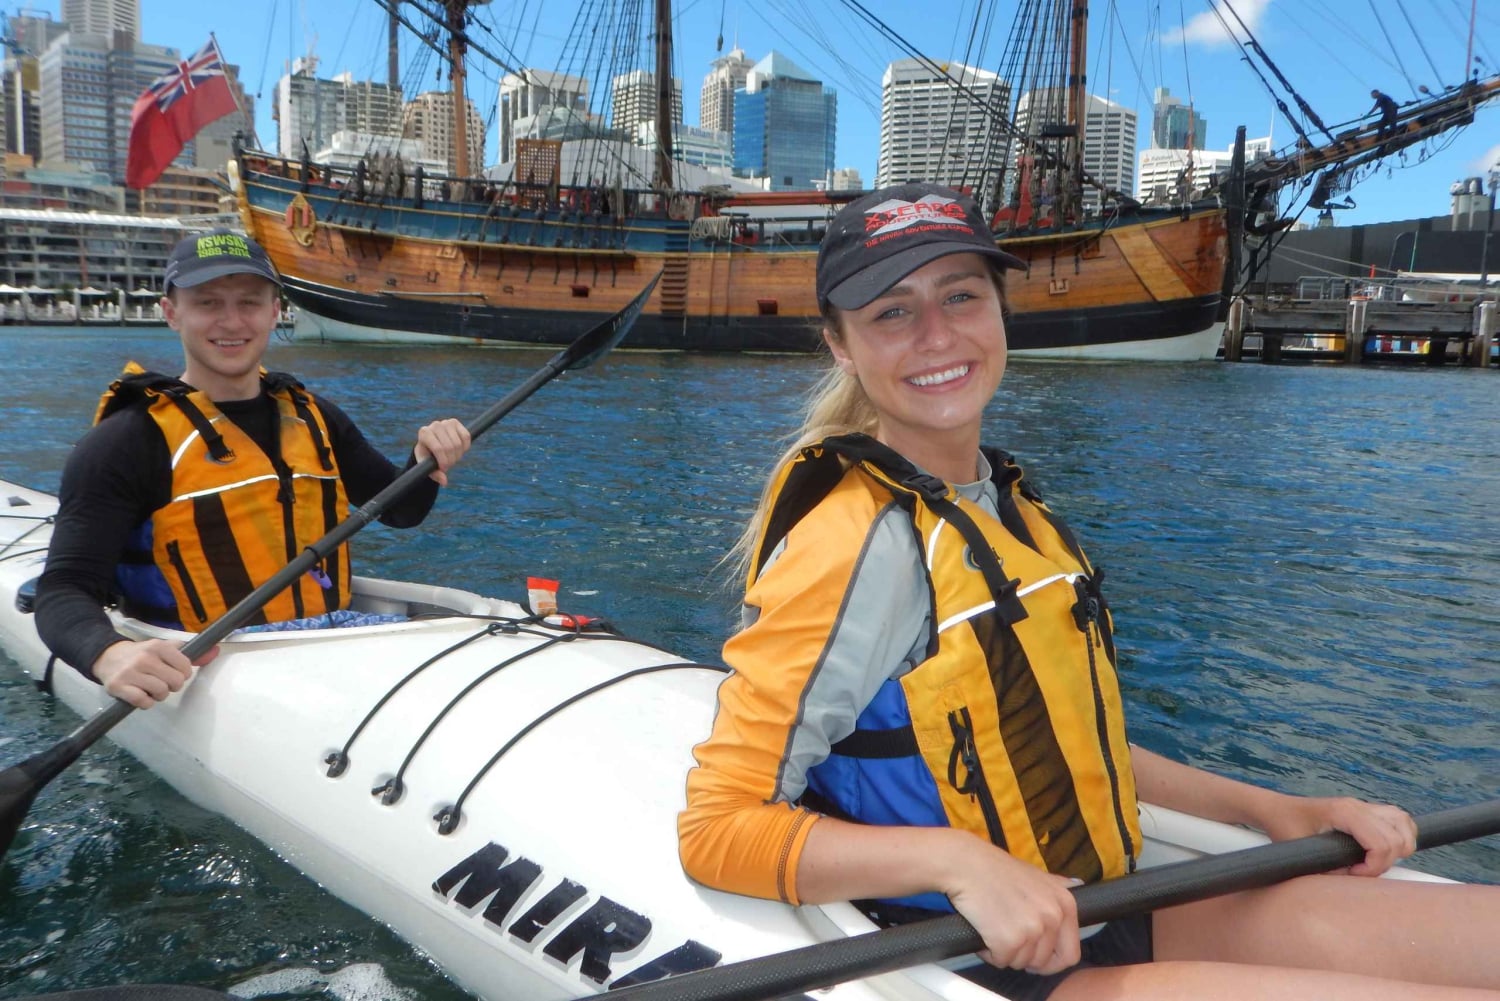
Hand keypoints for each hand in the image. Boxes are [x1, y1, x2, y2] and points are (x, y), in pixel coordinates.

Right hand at [91, 638, 217, 709]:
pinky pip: (144, 702)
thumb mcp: (165, 649)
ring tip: (150, 688)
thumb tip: (216, 651)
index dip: (183, 674)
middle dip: (172, 686)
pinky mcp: (118, 687)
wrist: (108, 657)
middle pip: (175, 682)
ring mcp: (130, 672)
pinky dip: (146, 703)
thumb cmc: (143, 655)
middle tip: (162, 682)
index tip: (174, 673)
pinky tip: (141, 694)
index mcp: (158, 646)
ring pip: (160, 693)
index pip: (186, 667)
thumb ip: (191, 653)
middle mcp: (144, 658)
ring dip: (159, 695)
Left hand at [413, 418, 471, 485]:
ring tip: (452, 458)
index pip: (439, 449)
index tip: (444, 469)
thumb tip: (444, 481)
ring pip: (459, 443)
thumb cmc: (427, 455)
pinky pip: (466, 437)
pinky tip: (459, 450)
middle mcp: (435, 425)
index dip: (444, 461)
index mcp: (424, 433)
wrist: (431, 444)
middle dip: (451, 460)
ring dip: (458, 455)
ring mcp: (446, 422)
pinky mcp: (456, 423)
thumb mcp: (426, 465)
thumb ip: (434, 474)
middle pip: (450, 447)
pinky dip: (465, 447)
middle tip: (449, 465)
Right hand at [942, 837, 1082, 974]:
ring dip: (1004, 953)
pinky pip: (1001, 961)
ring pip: (1021, 963)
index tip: (1035, 959)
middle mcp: (1053, 917)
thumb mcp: (1037, 875)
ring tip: (992, 927)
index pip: (1070, 954)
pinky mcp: (1009, 940)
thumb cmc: (996, 869)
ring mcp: (1032, 929)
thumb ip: (1057, 887)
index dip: (1051, 962)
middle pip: (1043, 962)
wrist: (966, 864)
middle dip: (1023, 955)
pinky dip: (989, 952)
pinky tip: (983, 931)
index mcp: (1065, 904)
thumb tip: (1077, 884)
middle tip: (1006, 937)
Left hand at [1259, 794, 1417, 876]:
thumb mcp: (1299, 851)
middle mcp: (1358, 806)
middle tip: (1361, 871)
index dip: (1374, 867)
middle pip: (1398, 837)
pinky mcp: (1366, 810)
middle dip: (1386, 862)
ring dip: (1400, 848)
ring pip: (1404, 824)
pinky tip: (1384, 851)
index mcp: (1343, 812)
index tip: (1354, 874)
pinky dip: (1401, 836)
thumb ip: (1325, 868)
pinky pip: (1399, 819)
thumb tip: (1350, 883)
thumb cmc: (1284, 827)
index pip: (1381, 843)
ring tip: (1375, 862)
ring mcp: (1364, 805)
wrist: (1276, 809)